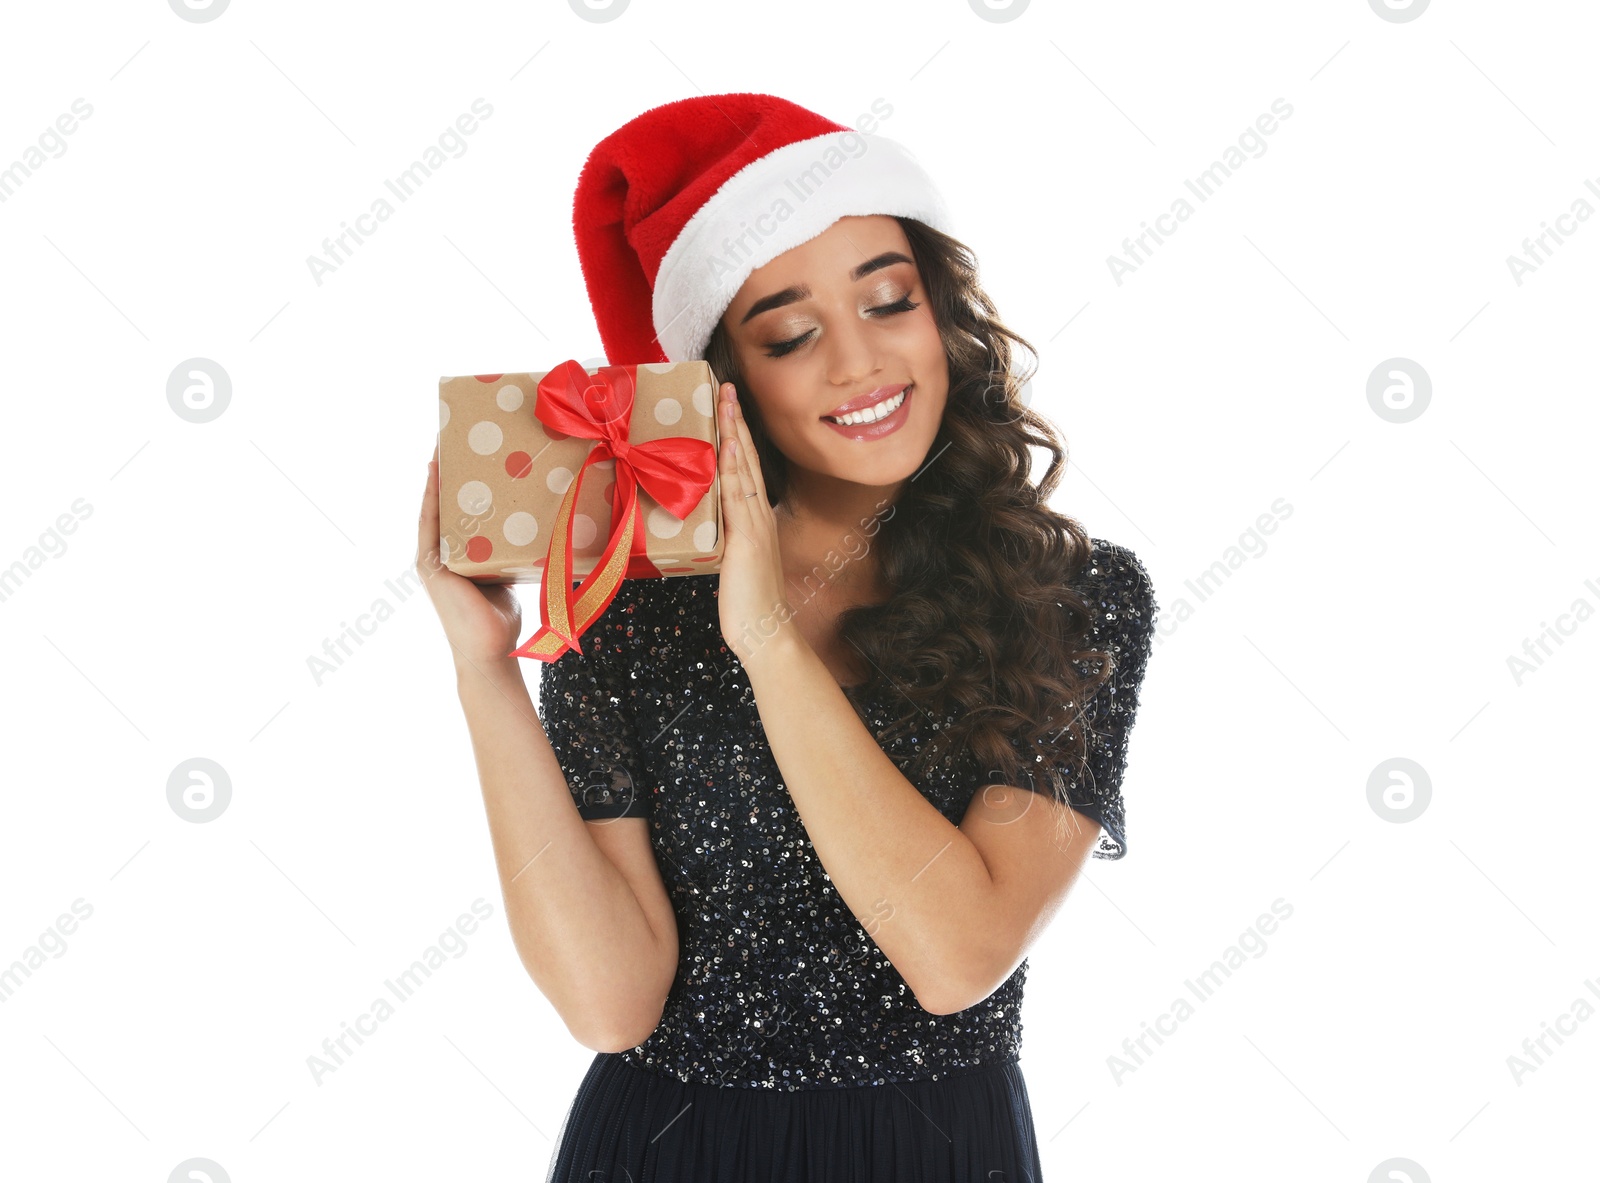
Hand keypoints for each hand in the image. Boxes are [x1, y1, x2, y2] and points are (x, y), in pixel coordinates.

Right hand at [416, 442, 524, 670]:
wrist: (491, 650)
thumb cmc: (502, 617)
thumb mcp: (509, 571)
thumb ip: (510, 550)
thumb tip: (539, 526)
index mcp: (458, 553)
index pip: (457, 509)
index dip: (459, 480)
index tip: (467, 450)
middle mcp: (441, 551)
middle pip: (444, 503)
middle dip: (448, 470)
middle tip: (455, 436)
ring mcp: (432, 556)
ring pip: (433, 506)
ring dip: (436, 474)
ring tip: (442, 442)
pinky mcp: (430, 564)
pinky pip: (429, 522)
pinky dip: (431, 495)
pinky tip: (434, 470)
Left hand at [715, 383, 795, 667]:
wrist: (767, 634)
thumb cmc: (748, 604)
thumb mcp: (732, 562)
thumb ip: (723, 539)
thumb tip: (707, 526)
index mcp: (755, 519)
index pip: (744, 467)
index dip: (736, 435)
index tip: (726, 405)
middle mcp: (758, 515)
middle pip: (747, 458)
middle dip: (735, 421)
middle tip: (725, 386)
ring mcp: (755, 526)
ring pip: (743, 469)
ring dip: (733, 433)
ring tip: (725, 401)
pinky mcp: (746, 541)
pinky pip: (738, 497)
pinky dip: (733, 470)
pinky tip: (728, 447)